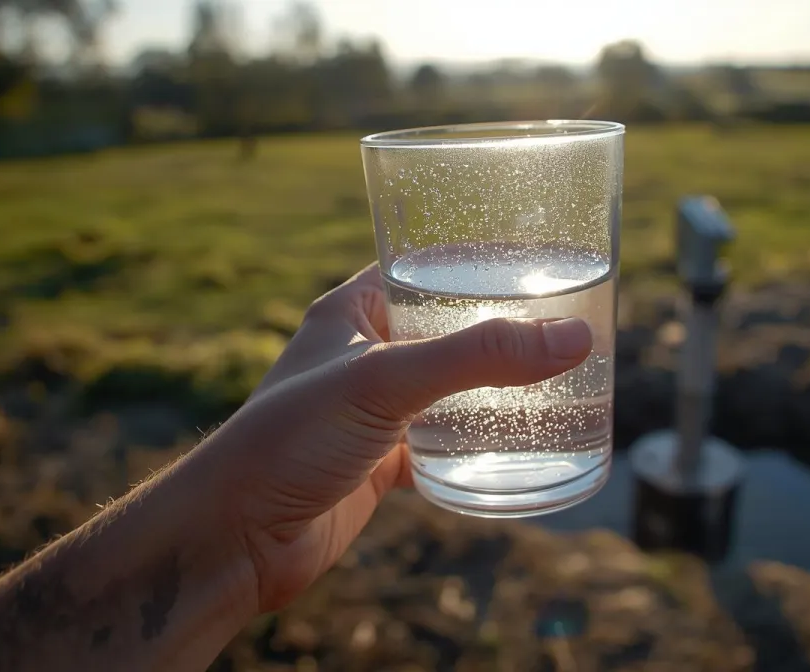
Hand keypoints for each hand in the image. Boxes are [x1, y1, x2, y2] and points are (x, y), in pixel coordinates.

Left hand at [202, 264, 592, 612]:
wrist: (236, 539)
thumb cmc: (288, 441)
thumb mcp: (386, 381)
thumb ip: (478, 357)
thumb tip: (574, 337)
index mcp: (352, 312)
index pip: (421, 266)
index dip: (473, 257)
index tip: (535, 257)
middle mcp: (363, 356)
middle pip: (446, 329)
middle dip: (500, 328)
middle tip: (565, 322)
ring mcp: (374, 411)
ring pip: (449, 389)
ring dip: (494, 389)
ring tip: (559, 379)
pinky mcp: (381, 461)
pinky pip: (443, 445)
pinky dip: (478, 447)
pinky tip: (520, 449)